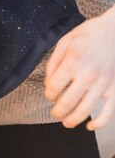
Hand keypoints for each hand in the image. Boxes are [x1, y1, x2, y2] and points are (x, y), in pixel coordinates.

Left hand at [44, 5, 114, 129]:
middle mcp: (87, 75)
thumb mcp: (65, 41)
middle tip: (55, 113)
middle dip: (58, 111)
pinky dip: (99, 124)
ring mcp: (102, 84)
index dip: (48, 94)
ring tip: (67, 122)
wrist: (114, 31)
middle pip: (68, 102)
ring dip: (73, 120)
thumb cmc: (89, 34)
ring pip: (85, 110)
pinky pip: (108, 112)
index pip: (54, 87)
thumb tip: (49, 82)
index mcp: (73, 62)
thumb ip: (54, 62)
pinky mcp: (114, 89)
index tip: (49, 95)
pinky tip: (90, 126)